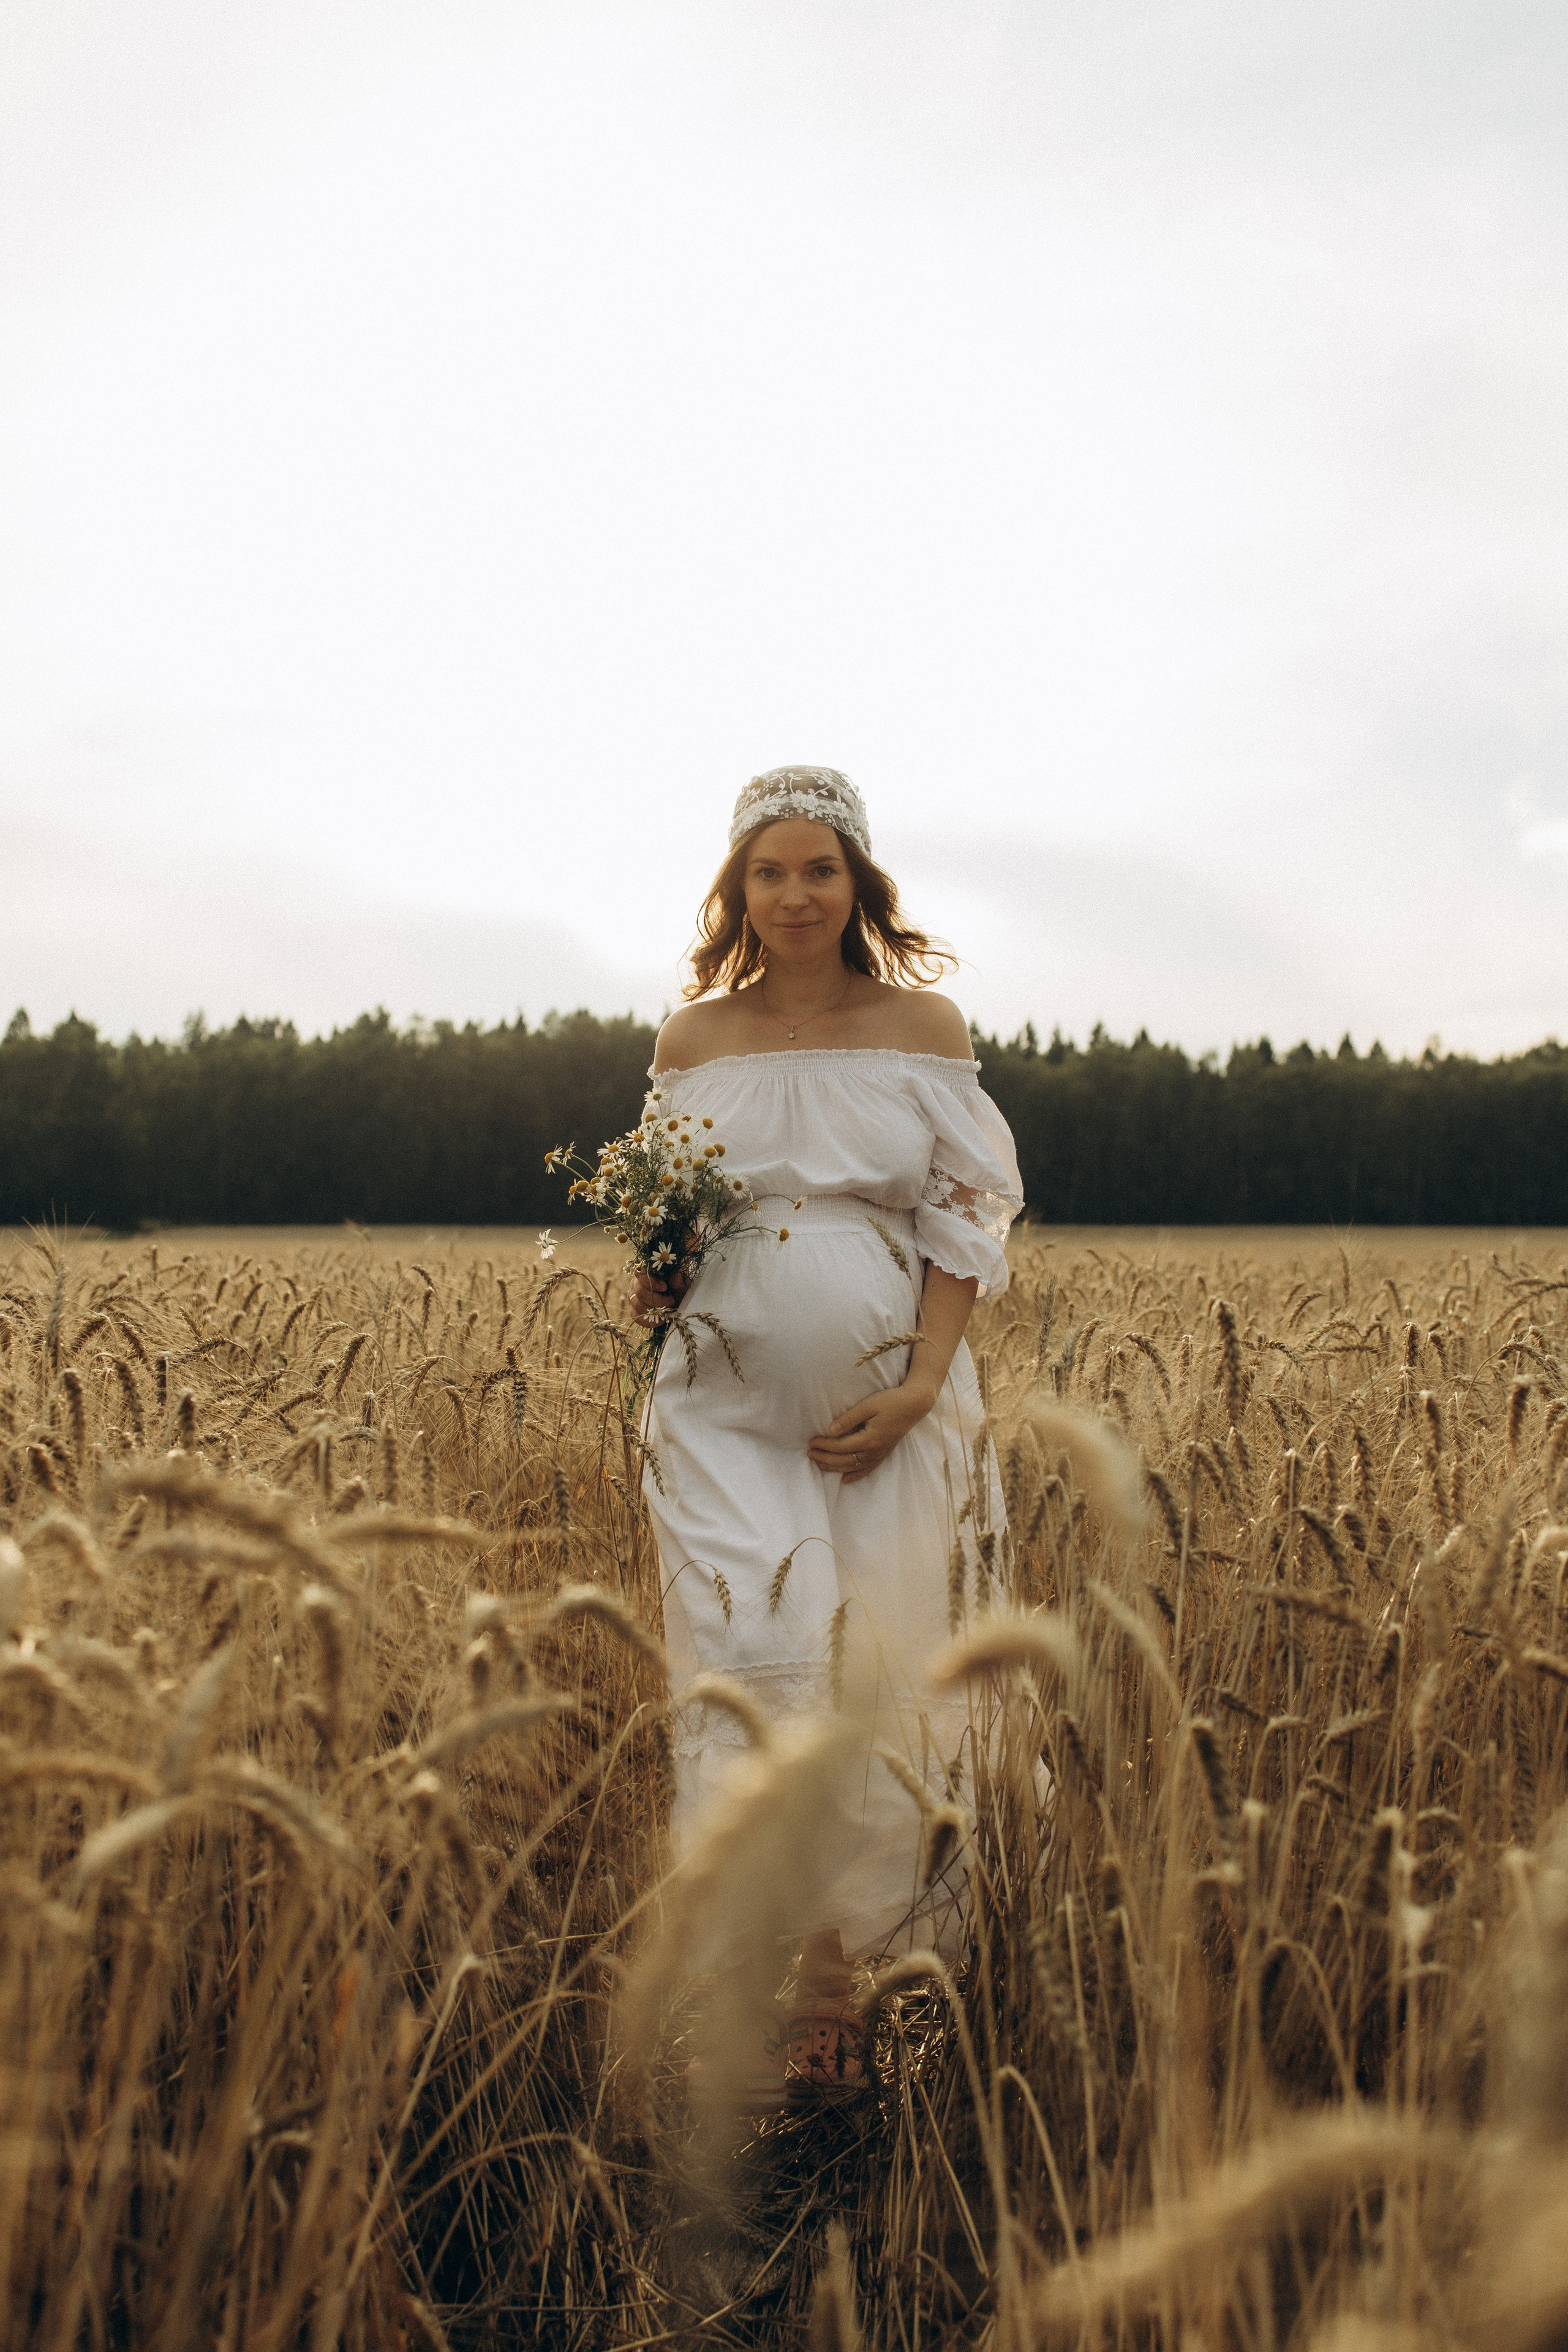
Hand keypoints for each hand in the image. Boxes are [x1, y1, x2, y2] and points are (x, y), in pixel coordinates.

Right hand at [630, 1264, 688, 1326]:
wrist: (676, 1303)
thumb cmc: (677, 1290)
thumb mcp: (681, 1286)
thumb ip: (679, 1282)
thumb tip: (676, 1276)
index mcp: (646, 1273)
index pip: (640, 1274)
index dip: (651, 1282)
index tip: (665, 1287)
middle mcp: (636, 1283)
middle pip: (640, 1292)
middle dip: (657, 1300)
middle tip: (671, 1301)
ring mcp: (632, 1296)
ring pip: (637, 1304)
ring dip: (654, 1310)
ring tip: (667, 1310)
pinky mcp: (633, 1309)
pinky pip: (635, 1316)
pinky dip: (648, 1320)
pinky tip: (660, 1319)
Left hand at [808, 1375, 937, 1484]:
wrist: (914, 1405)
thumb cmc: (891, 1402)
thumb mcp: (868, 1406)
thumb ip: (849, 1418)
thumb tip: (831, 1430)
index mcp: (870, 1439)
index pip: (841, 1446)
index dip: (825, 1445)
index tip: (812, 1442)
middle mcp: (874, 1450)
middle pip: (845, 1459)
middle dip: (826, 1458)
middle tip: (810, 1454)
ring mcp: (880, 1454)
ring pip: (854, 1467)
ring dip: (836, 1467)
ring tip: (820, 1465)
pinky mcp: (884, 1453)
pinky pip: (868, 1469)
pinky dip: (856, 1475)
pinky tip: (845, 1479)